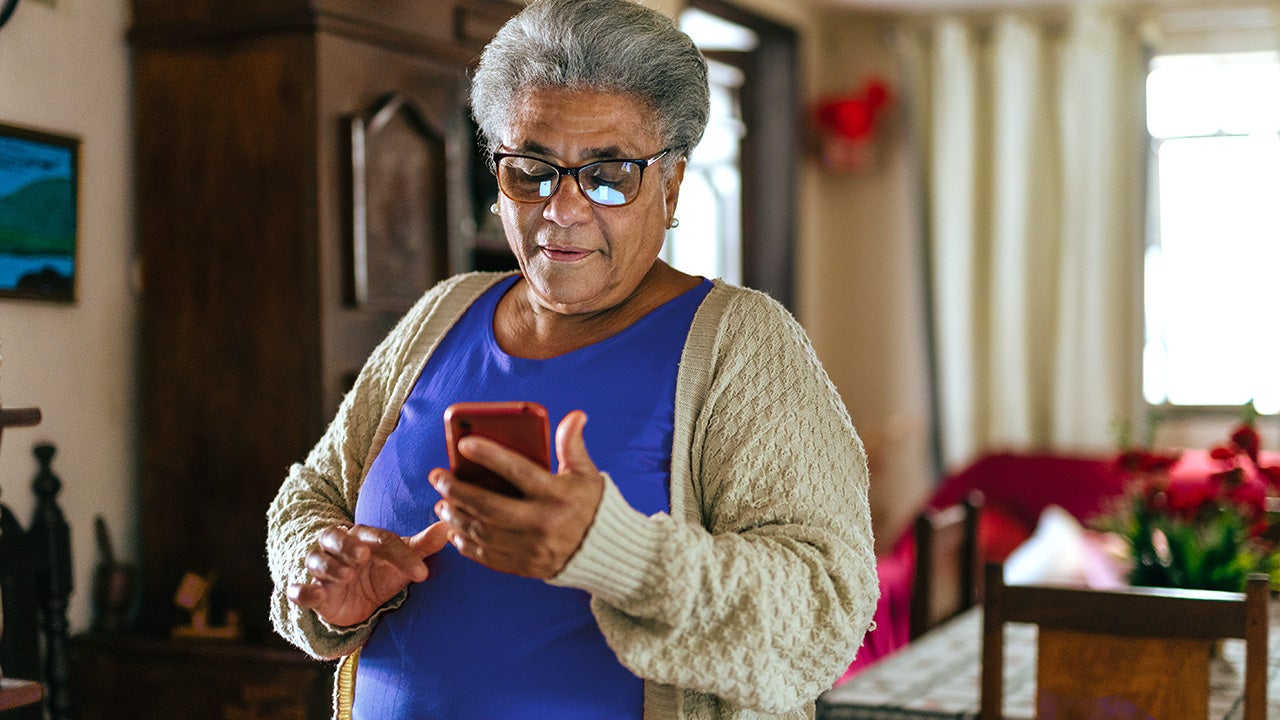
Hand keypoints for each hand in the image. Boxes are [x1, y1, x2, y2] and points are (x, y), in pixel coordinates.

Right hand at [286, 522, 450, 626]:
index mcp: (363, 537)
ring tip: (346, 575)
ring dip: (329, 567)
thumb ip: (423, 546)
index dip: (402, 555)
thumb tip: (449, 527)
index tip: (422, 574)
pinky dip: (299, 591)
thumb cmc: (381, 572)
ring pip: (316, 561)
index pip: (381, 539)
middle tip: (362, 556)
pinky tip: (300, 592)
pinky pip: (300, 590)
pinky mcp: (315, 594)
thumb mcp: (403, 561)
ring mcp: (323, 570)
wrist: (357, 601)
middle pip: (335, 537)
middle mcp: (339, 548)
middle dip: (346, 545)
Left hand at [431, 410, 604, 578]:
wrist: (606, 553)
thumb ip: (573, 445)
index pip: (519, 471)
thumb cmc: (592, 506)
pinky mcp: (524, 566)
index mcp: (557, 495)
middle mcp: (542, 523)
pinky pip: (486, 556)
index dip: (490, 456)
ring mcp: (531, 548)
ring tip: (441, 501)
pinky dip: (466, 543)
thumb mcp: (587, 474)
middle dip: (457, 490)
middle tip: (438, 477)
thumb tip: (575, 416)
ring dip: (456, 516)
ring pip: (483, 532)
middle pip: (490, 506)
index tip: (464, 444)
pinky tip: (454, 528)